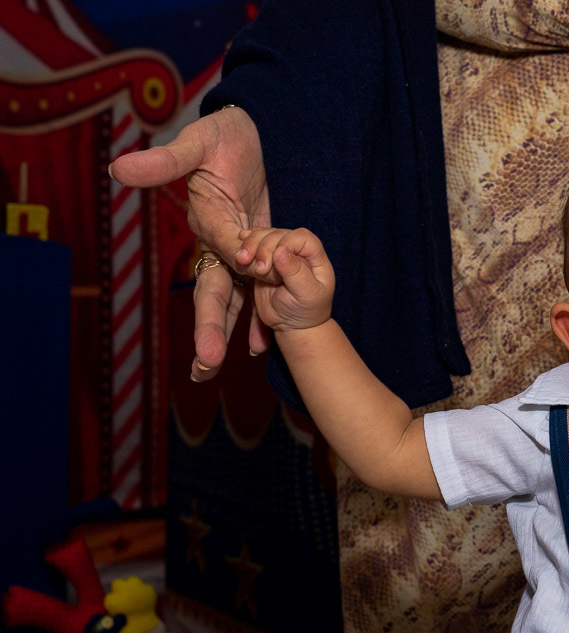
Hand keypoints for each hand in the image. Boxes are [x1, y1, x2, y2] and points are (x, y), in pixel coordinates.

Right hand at [109, 107, 272, 379]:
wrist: (247, 136)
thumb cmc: (221, 136)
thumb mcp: (196, 142)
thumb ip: (165, 161)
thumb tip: (119, 168)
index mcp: (206, 219)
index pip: (220, 241)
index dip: (235, 249)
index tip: (248, 261)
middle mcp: (217, 243)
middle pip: (213, 290)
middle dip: (210, 327)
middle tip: (206, 363)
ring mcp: (236, 252)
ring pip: (230, 300)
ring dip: (226, 334)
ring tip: (215, 369)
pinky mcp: (255, 253)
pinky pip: (255, 292)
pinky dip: (255, 318)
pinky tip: (258, 347)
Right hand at [240, 227, 335, 331]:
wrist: (292, 325)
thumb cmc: (306, 311)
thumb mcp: (306, 294)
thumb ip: (296, 272)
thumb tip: (281, 250)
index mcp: (315, 257)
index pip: (302, 237)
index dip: (286, 242)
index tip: (275, 259)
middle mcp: (298, 251)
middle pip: (278, 234)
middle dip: (264, 246)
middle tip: (260, 270)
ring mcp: (279, 254)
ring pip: (263, 237)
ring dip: (250, 245)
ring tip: (242, 260)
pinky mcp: (263, 260)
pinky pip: (253, 246)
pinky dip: (245, 246)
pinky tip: (240, 251)